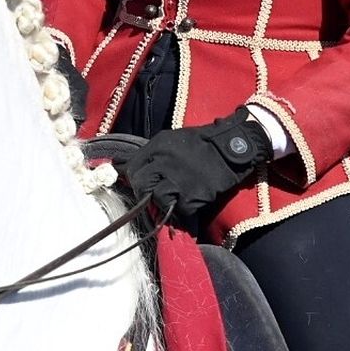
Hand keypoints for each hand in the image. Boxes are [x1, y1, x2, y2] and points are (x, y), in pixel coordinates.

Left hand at [121, 108, 271, 217]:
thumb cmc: (200, 144)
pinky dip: (181, 209)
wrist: (231, 149)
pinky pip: (178, 209)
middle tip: (153, 194)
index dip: (134, 178)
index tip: (139, 183)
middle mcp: (164, 162)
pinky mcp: (192, 196)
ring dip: (162, 201)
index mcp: (158, 146)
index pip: (133, 168)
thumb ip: (147, 154)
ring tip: (172, 197)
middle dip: (144, 192)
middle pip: (141, 184)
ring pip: (156, 199)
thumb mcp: (170, 141)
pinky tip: (188, 201)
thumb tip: (118, 166)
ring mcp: (178, 180)